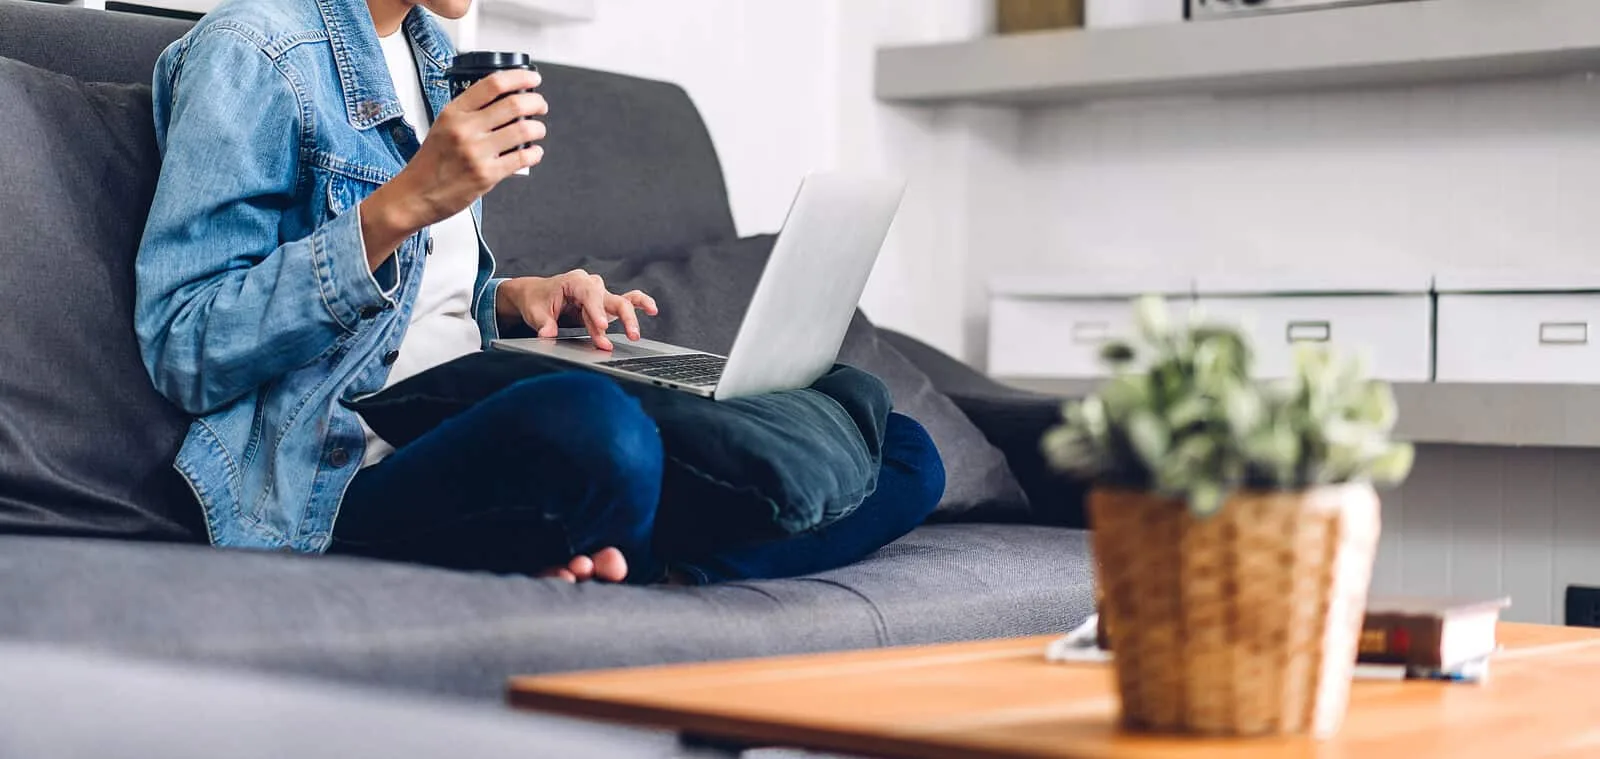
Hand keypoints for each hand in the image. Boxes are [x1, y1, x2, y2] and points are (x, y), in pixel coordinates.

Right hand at [359, 69, 547, 268]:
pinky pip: (522, 158)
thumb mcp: (443, 126)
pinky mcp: (487, 175)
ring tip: (538, 130)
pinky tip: (534, 152)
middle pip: (514, 104)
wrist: (416, 194)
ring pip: (523, 130)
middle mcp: (465, 129)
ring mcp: (476, 153)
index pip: (493, 84)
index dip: (519, 78)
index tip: (532, 79)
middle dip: (536, 102)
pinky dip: (535, 153)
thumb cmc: (431, 162)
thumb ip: (470, 113)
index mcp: (454, 112)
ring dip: (538, 128)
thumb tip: (505, 101)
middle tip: (540, 105)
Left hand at [496, 270, 659, 350]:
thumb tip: (547, 334)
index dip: (596, 311)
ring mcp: (600, 294)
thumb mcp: (535, 312)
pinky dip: (640, 304)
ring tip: (636, 334)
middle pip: (611, 299)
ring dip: (630, 318)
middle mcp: (591, 285)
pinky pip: (626, 300)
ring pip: (620, 302)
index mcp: (574, 281)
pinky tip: (652, 310)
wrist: (536, 294)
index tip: (602, 327)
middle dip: (622, 318)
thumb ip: (543, 323)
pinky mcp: (605, 304)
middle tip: (630, 336)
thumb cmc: (537, 300)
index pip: (589, 295)